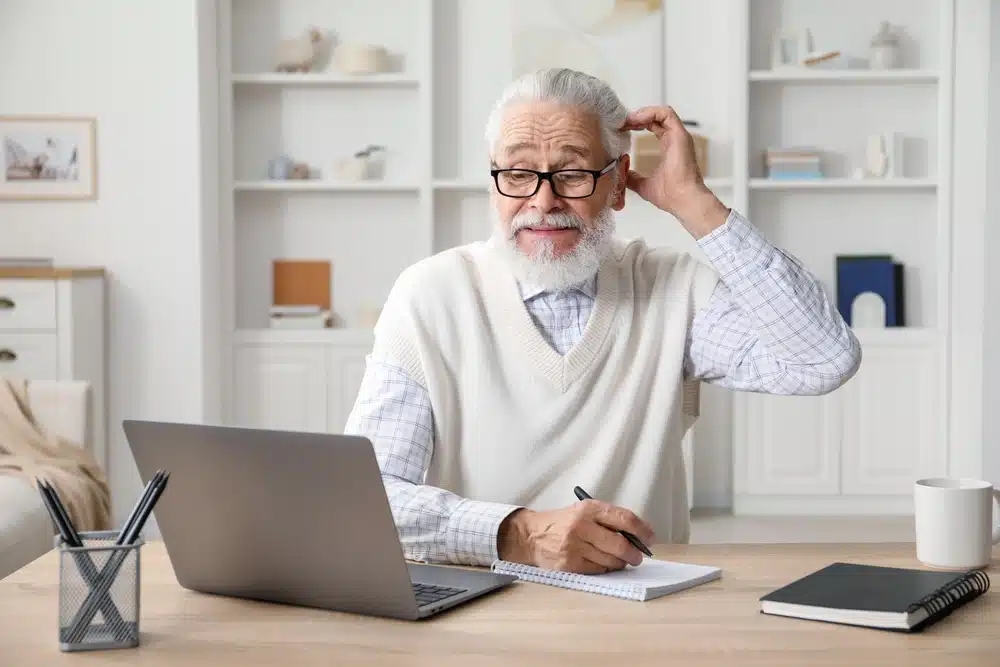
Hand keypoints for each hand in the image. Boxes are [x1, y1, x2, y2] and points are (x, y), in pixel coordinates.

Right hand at [497, 500, 655, 573]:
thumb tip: (637, 534)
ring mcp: (575, 546)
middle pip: (620, 543)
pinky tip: (604, 563)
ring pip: (611, 560)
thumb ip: (608, 519)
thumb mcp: (583, 511)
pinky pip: (599, 570)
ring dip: (621, 562)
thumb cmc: (561, 523)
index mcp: (588, 509)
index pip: (624, 518)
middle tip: (638, 556)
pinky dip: (606, 568)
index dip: (642, 530)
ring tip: (620, 560)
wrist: (531, 535)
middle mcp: (582, 526)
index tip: (650, 538)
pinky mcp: (570, 564)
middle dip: (635, 553)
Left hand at [621, 105, 728, 237]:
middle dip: (637, 117)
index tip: (621, 128)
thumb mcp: (643, 185)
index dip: (637, 124)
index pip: (654, 127)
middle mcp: (675, 139)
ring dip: (642, 113)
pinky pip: (666, 114)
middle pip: (656, 118)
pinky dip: (650, 113)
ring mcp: (679, 136)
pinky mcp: (680, 135)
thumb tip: (621, 173)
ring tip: (627, 120)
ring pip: (662, 112)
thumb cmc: (670, 196)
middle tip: (620, 123)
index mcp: (669, 148)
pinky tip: (636, 120)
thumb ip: (633, 178)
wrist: (684, 201)